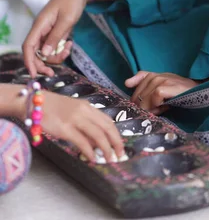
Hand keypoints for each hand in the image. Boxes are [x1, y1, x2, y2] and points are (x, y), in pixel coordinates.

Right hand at [0, 84, 124, 162]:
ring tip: (109, 159)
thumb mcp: (74, 112)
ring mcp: (75, 119)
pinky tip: (92, 158)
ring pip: (98, 134)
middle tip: (119, 154)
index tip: (120, 145)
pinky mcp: (65, 128)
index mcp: (88, 107)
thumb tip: (97, 143)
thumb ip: (86, 125)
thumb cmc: (54, 108)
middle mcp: (84, 111)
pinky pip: (82, 141)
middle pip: (107, 127)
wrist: (35, 102)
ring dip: (106, 148)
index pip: (108, 121)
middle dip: (116, 142)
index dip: (116, 134)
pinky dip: (90, 151)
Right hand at [23, 0, 121, 77]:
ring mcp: (47, 30)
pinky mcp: (55, 31)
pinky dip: (61, 49)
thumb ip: (55, 37)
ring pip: (46, 51)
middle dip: (43, 63)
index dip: (28, 61)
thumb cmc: (72, 1)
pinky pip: (54, 45)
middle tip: (53, 72)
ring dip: (56, 55)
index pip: (28, 46)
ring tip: (69, 48)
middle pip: (36, 52)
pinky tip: (70, 43)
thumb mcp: (67, 20)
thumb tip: (45, 54)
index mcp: (40, 24)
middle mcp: (41, 29)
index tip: (33, 75)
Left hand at [125, 71, 198, 113]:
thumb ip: (147, 92)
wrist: (199, 92)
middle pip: (138, 95)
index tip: (137, 107)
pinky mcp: (167, 86)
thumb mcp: (162, 93)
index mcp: (153, 76)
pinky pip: (155, 97)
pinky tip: (165, 107)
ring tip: (161, 110)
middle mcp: (156, 75)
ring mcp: (162, 79)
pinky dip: (158, 105)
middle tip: (156, 112)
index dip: (136, 96)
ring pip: (145, 98)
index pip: (138, 79)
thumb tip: (127, 85)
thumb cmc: (180, 94)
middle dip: (144, 107)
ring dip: (151, 108)